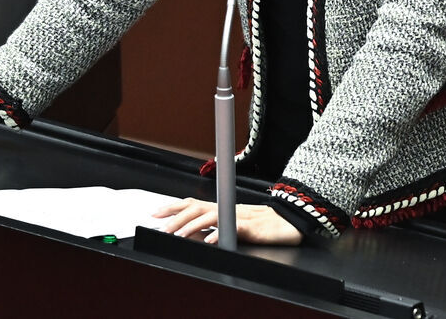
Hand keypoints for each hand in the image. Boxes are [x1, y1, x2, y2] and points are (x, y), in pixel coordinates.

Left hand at [151, 198, 302, 244]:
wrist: (290, 221)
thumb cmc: (265, 224)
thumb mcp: (236, 225)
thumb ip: (218, 227)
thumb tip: (198, 235)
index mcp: (223, 208)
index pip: (193, 203)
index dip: (173, 206)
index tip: (156, 212)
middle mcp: (228, 209)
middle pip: (197, 207)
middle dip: (175, 216)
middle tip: (160, 225)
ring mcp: (238, 217)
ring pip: (211, 216)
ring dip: (192, 225)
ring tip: (178, 234)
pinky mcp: (250, 227)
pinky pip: (233, 228)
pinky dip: (220, 234)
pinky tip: (211, 241)